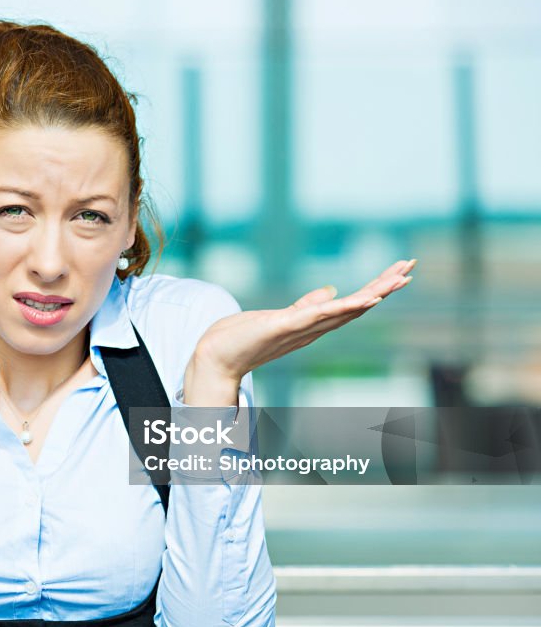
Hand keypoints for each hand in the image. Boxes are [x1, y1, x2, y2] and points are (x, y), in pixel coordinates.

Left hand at [190, 258, 417, 382]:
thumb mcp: (279, 316)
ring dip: (372, 295)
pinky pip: (317, 316)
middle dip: (384, 287)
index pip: (350, 304)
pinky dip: (341, 308)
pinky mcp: (282, 326)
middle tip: (410, 267)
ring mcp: (299, 329)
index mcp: (312, 324)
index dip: (376, 288)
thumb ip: (306, 306)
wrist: (215, 358)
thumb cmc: (244, 338)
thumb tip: (329, 290)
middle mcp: (312, 330)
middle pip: (355, 306)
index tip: (400, 271)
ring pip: (343, 311)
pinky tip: (362, 299)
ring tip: (397, 280)